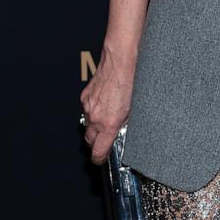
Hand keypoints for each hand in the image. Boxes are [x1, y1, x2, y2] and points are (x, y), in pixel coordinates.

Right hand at [80, 43, 135, 164]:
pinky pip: (87, 109)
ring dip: (95, 124)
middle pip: (89, 140)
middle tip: (106, 138)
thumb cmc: (131, 81)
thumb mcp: (134, 108)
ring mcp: (88, 106)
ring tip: (108, 115)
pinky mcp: (85, 96)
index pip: (97, 152)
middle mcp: (95, 117)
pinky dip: (93, 109)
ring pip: (88, 124)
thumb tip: (123, 130)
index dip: (99, 158)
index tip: (101, 159)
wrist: (120, 60)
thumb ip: (125, 123)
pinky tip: (105, 102)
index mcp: (108, 124)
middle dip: (97, 142)